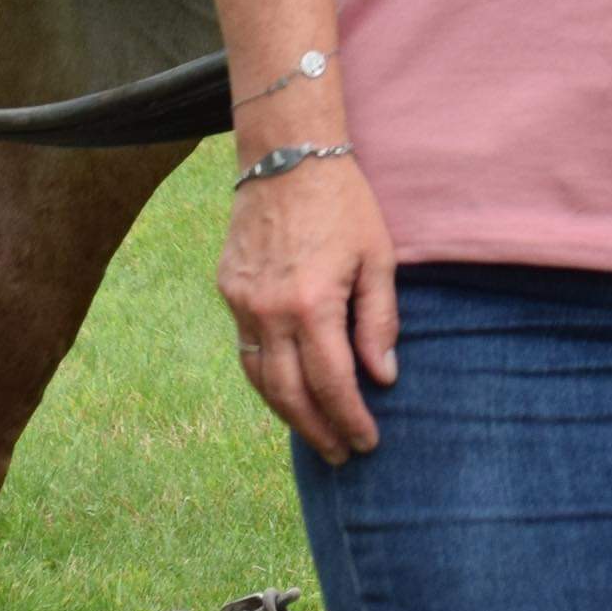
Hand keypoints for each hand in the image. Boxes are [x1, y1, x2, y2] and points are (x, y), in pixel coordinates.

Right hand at [218, 149, 399, 461]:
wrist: (287, 156)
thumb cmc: (344, 203)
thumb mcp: (378, 257)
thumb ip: (379, 320)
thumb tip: (383, 377)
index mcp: (312, 304)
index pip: (331, 383)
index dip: (349, 418)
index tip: (367, 442)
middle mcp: (268, 311)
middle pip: (288, 394)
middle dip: (316, 430)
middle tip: (341, 453)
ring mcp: (241, 302)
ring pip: (259, 378)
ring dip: (287, 412)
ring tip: (316, 433)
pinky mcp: (228, 290)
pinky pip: (246, 349)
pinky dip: (266, 377)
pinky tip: (288, 389)